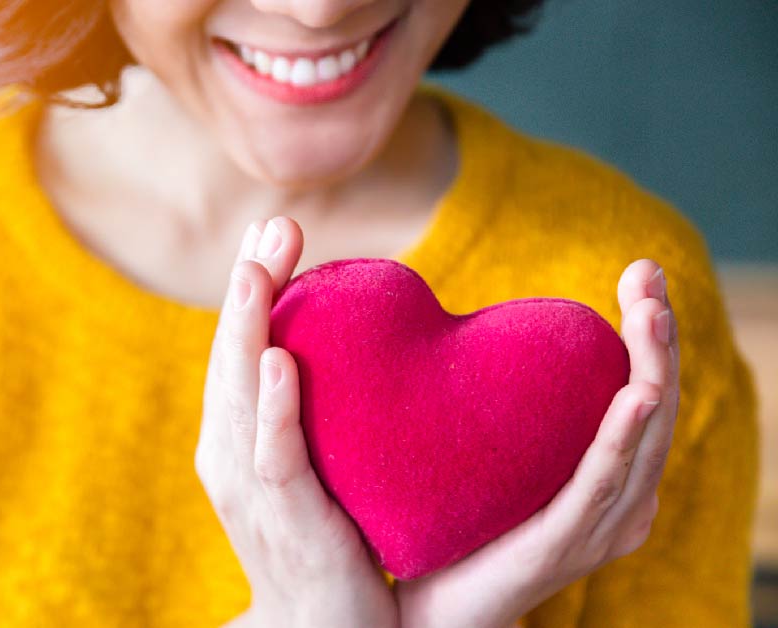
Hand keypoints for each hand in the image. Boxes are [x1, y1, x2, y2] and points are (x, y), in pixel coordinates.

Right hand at [196, 216, 397, 627]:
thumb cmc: (324, 540)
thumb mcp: (316, 460)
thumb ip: (320, 406)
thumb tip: (357, 344)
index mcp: (235, 434)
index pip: (239, 347)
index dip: (252, 288)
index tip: (273, 230)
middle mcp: (229, 451)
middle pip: (232, 355)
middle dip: (250, 288)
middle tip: (274, 225)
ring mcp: (248, 484)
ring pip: (239, 394)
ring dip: (248, 327)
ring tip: (259, 269)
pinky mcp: (281, 515)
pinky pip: (273, 454)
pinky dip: (273, 406)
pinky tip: (280, 361)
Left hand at [393, 259, 680, 627]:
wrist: (423, 611)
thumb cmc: (453, 532)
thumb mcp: (487, 458)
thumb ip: (494, 406)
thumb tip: (457, 332)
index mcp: (603, 479)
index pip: (639, 394)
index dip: (647, 335)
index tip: (640, 274)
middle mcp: (616, 504)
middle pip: (654, 407)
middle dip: (657, 337)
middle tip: (649, 276)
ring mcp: (596, 528)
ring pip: (641, 441)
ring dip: (650, 372)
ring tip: (651, 314)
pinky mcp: (563, 545)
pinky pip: (599, 486)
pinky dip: (621, 439)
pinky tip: (634, 396)